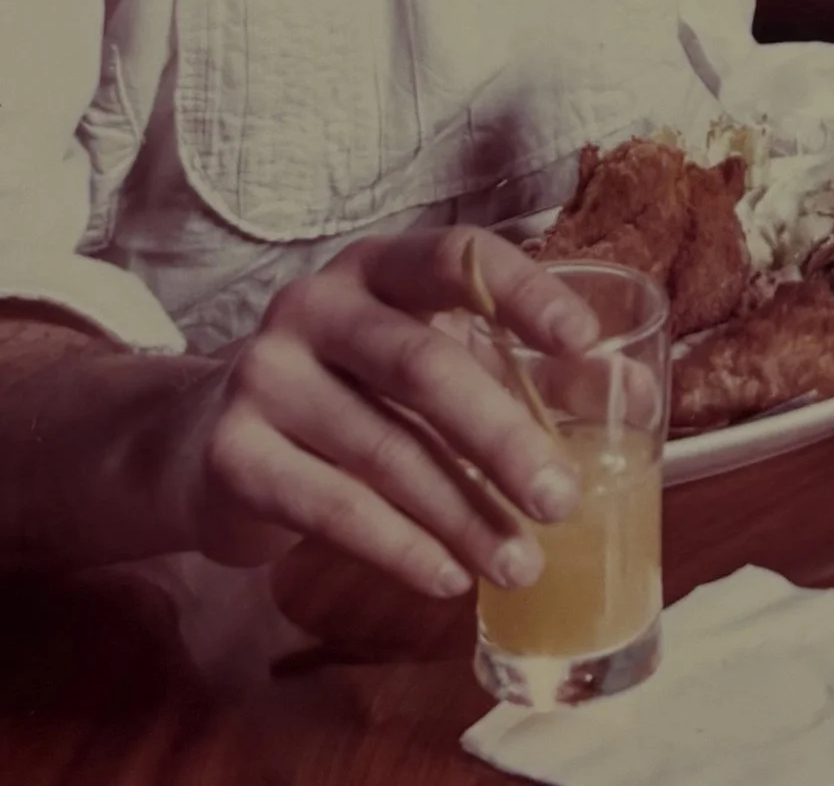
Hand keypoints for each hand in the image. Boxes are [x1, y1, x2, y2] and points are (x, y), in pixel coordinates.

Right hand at [158, 226, 594, 603]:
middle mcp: (316, 305)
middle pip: (424, 364)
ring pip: (384, 449)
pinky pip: (332, 506)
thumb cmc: (346, 391)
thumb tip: (635, 397)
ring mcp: (266, 376)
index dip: (524, 292)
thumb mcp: (427, 362)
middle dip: (503, 437)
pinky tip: (448, 576)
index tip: (584, 341)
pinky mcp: (234, 453)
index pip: (458, 257)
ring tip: (522, 563)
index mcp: (378, 267)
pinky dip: (399, 547)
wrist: (198, 440)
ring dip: (463, 515)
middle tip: (563, 499)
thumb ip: (524, 373)